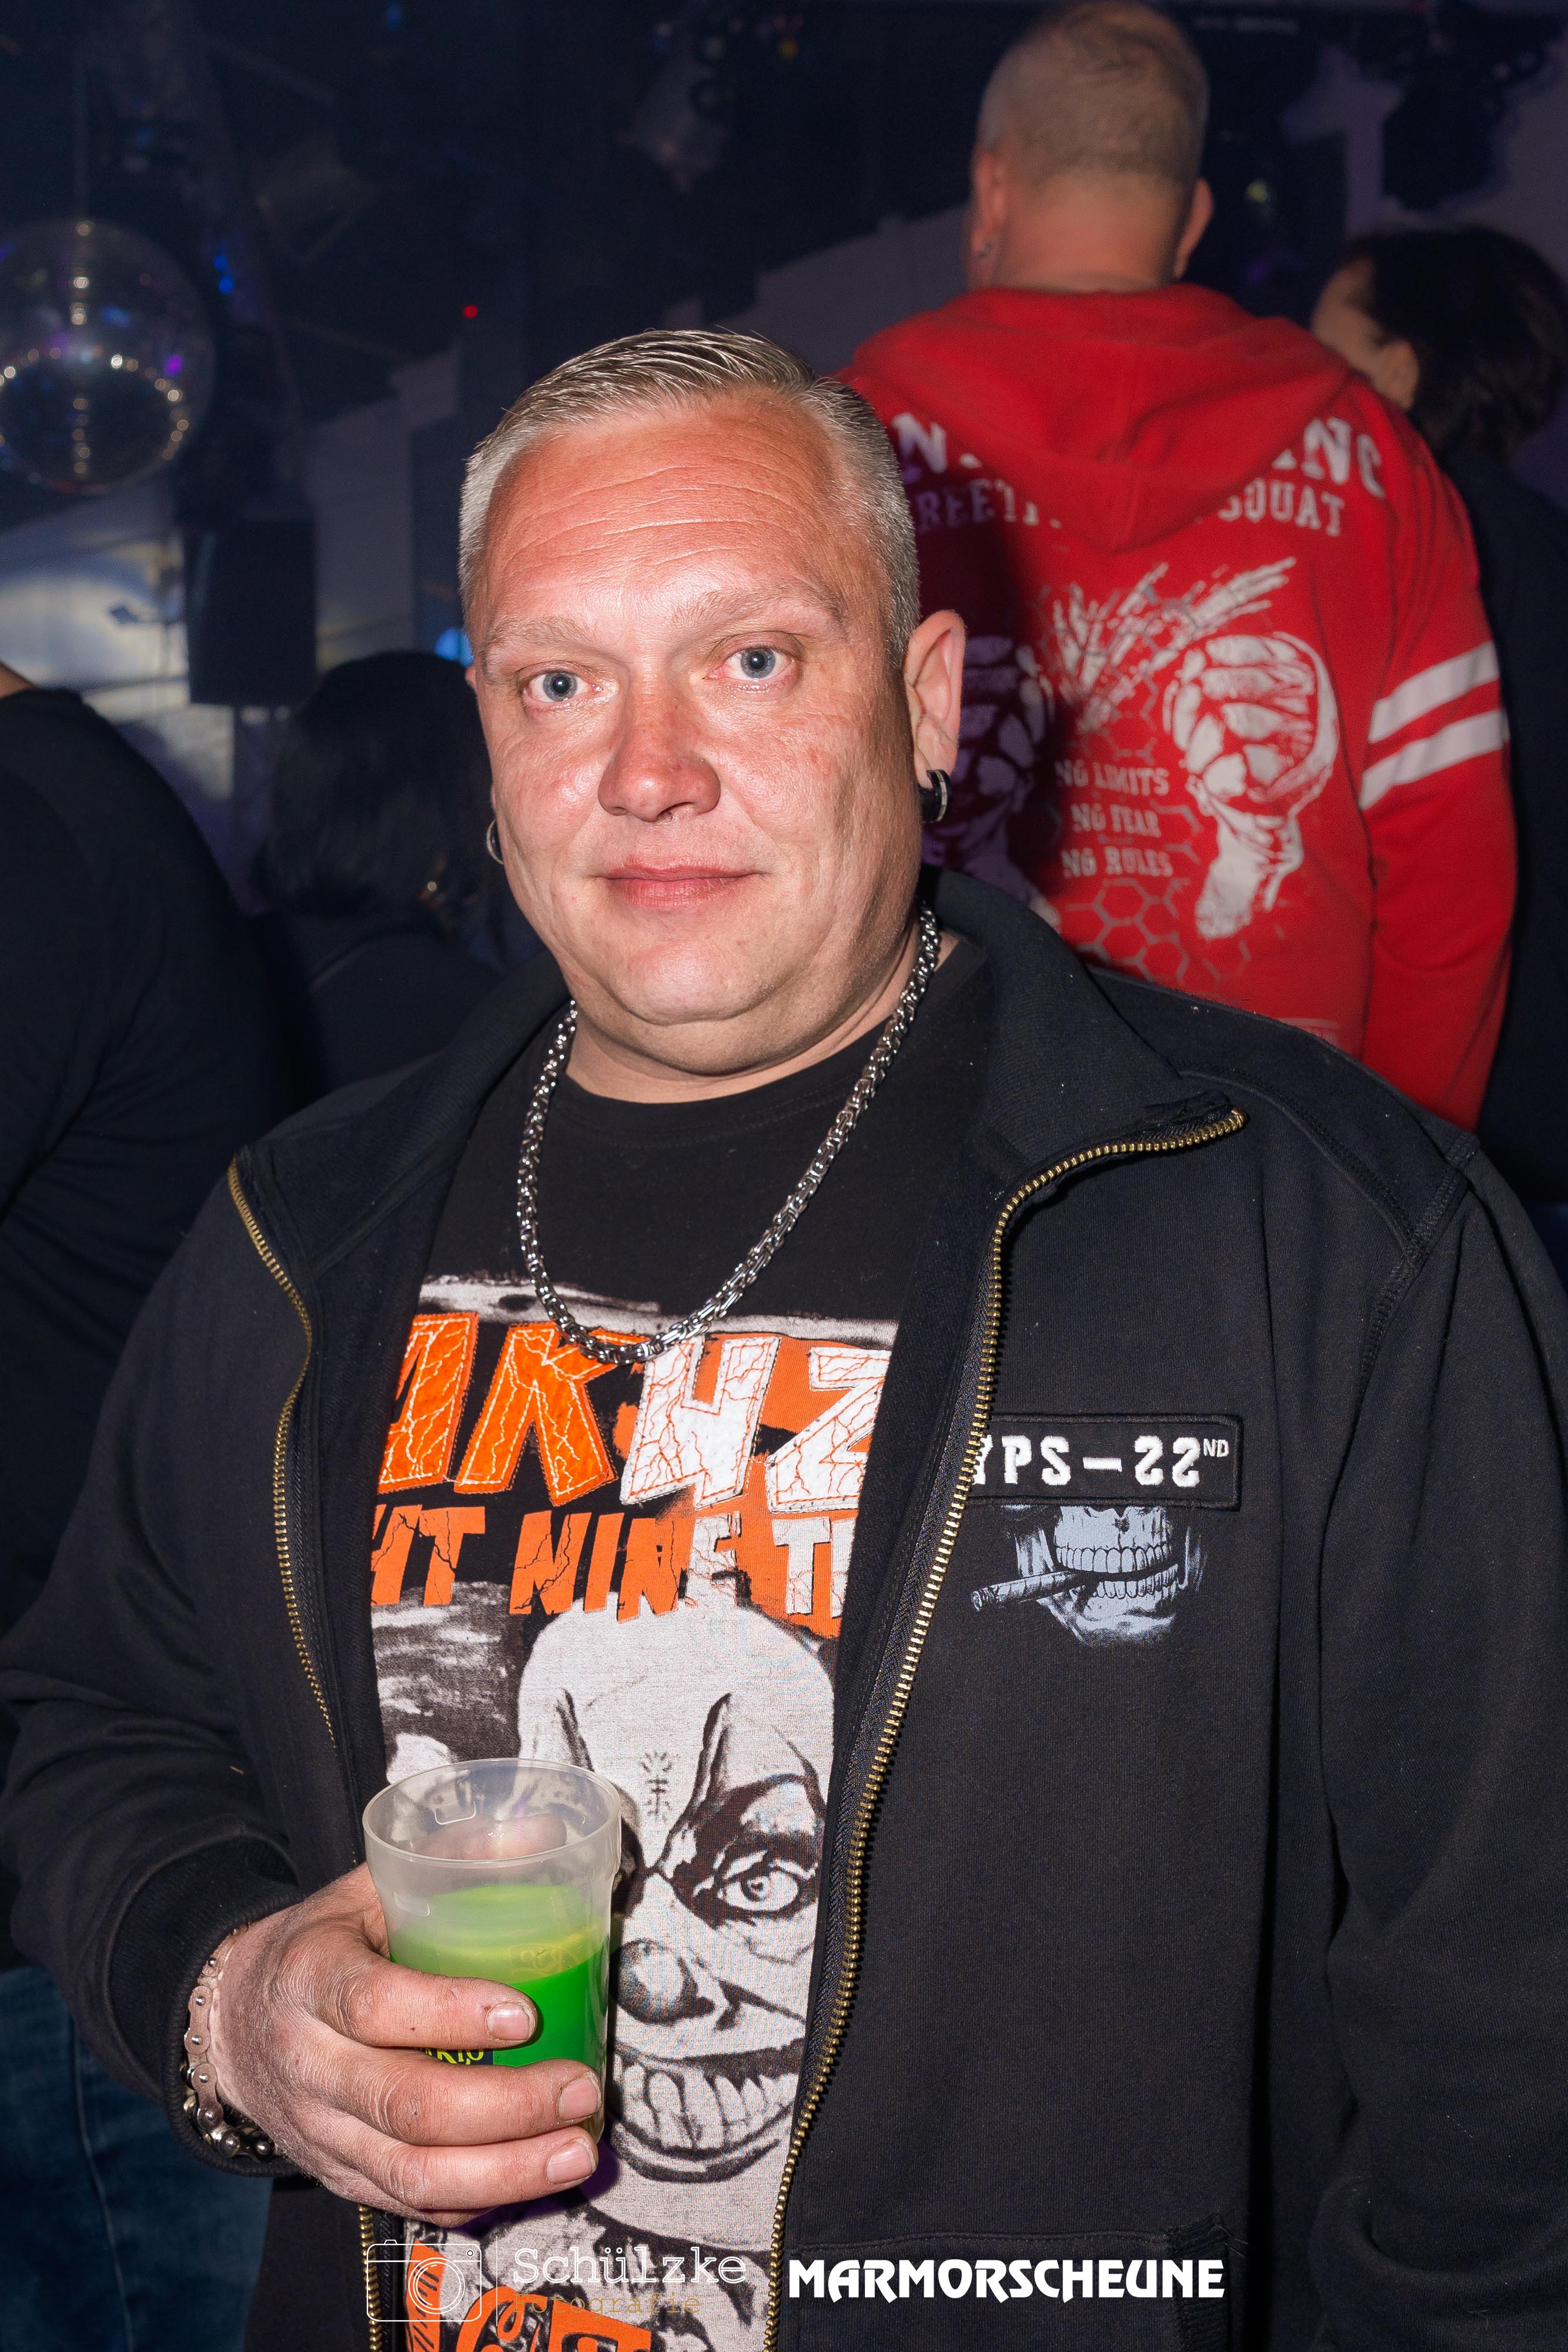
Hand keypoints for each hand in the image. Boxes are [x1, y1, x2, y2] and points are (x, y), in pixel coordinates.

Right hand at [205, 1864, 600, 2222]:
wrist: (233, 2020)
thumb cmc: (325, 1945)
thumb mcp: (370, 1886)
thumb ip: (452, 1855)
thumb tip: (542, 1830)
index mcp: (311, 1977)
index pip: (375, 2005)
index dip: (450, 2014)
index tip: (523, 2013)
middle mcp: (309, 2063)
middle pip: (404, 2104)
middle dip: (505, 2106)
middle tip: (579, 2088)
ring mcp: (320, 2130)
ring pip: (410, 2173)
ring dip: (504, 2171)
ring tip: (575, 2152)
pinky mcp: (338, 2175)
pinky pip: (408, 2203)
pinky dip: (475, 2201)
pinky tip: (532, 2181)